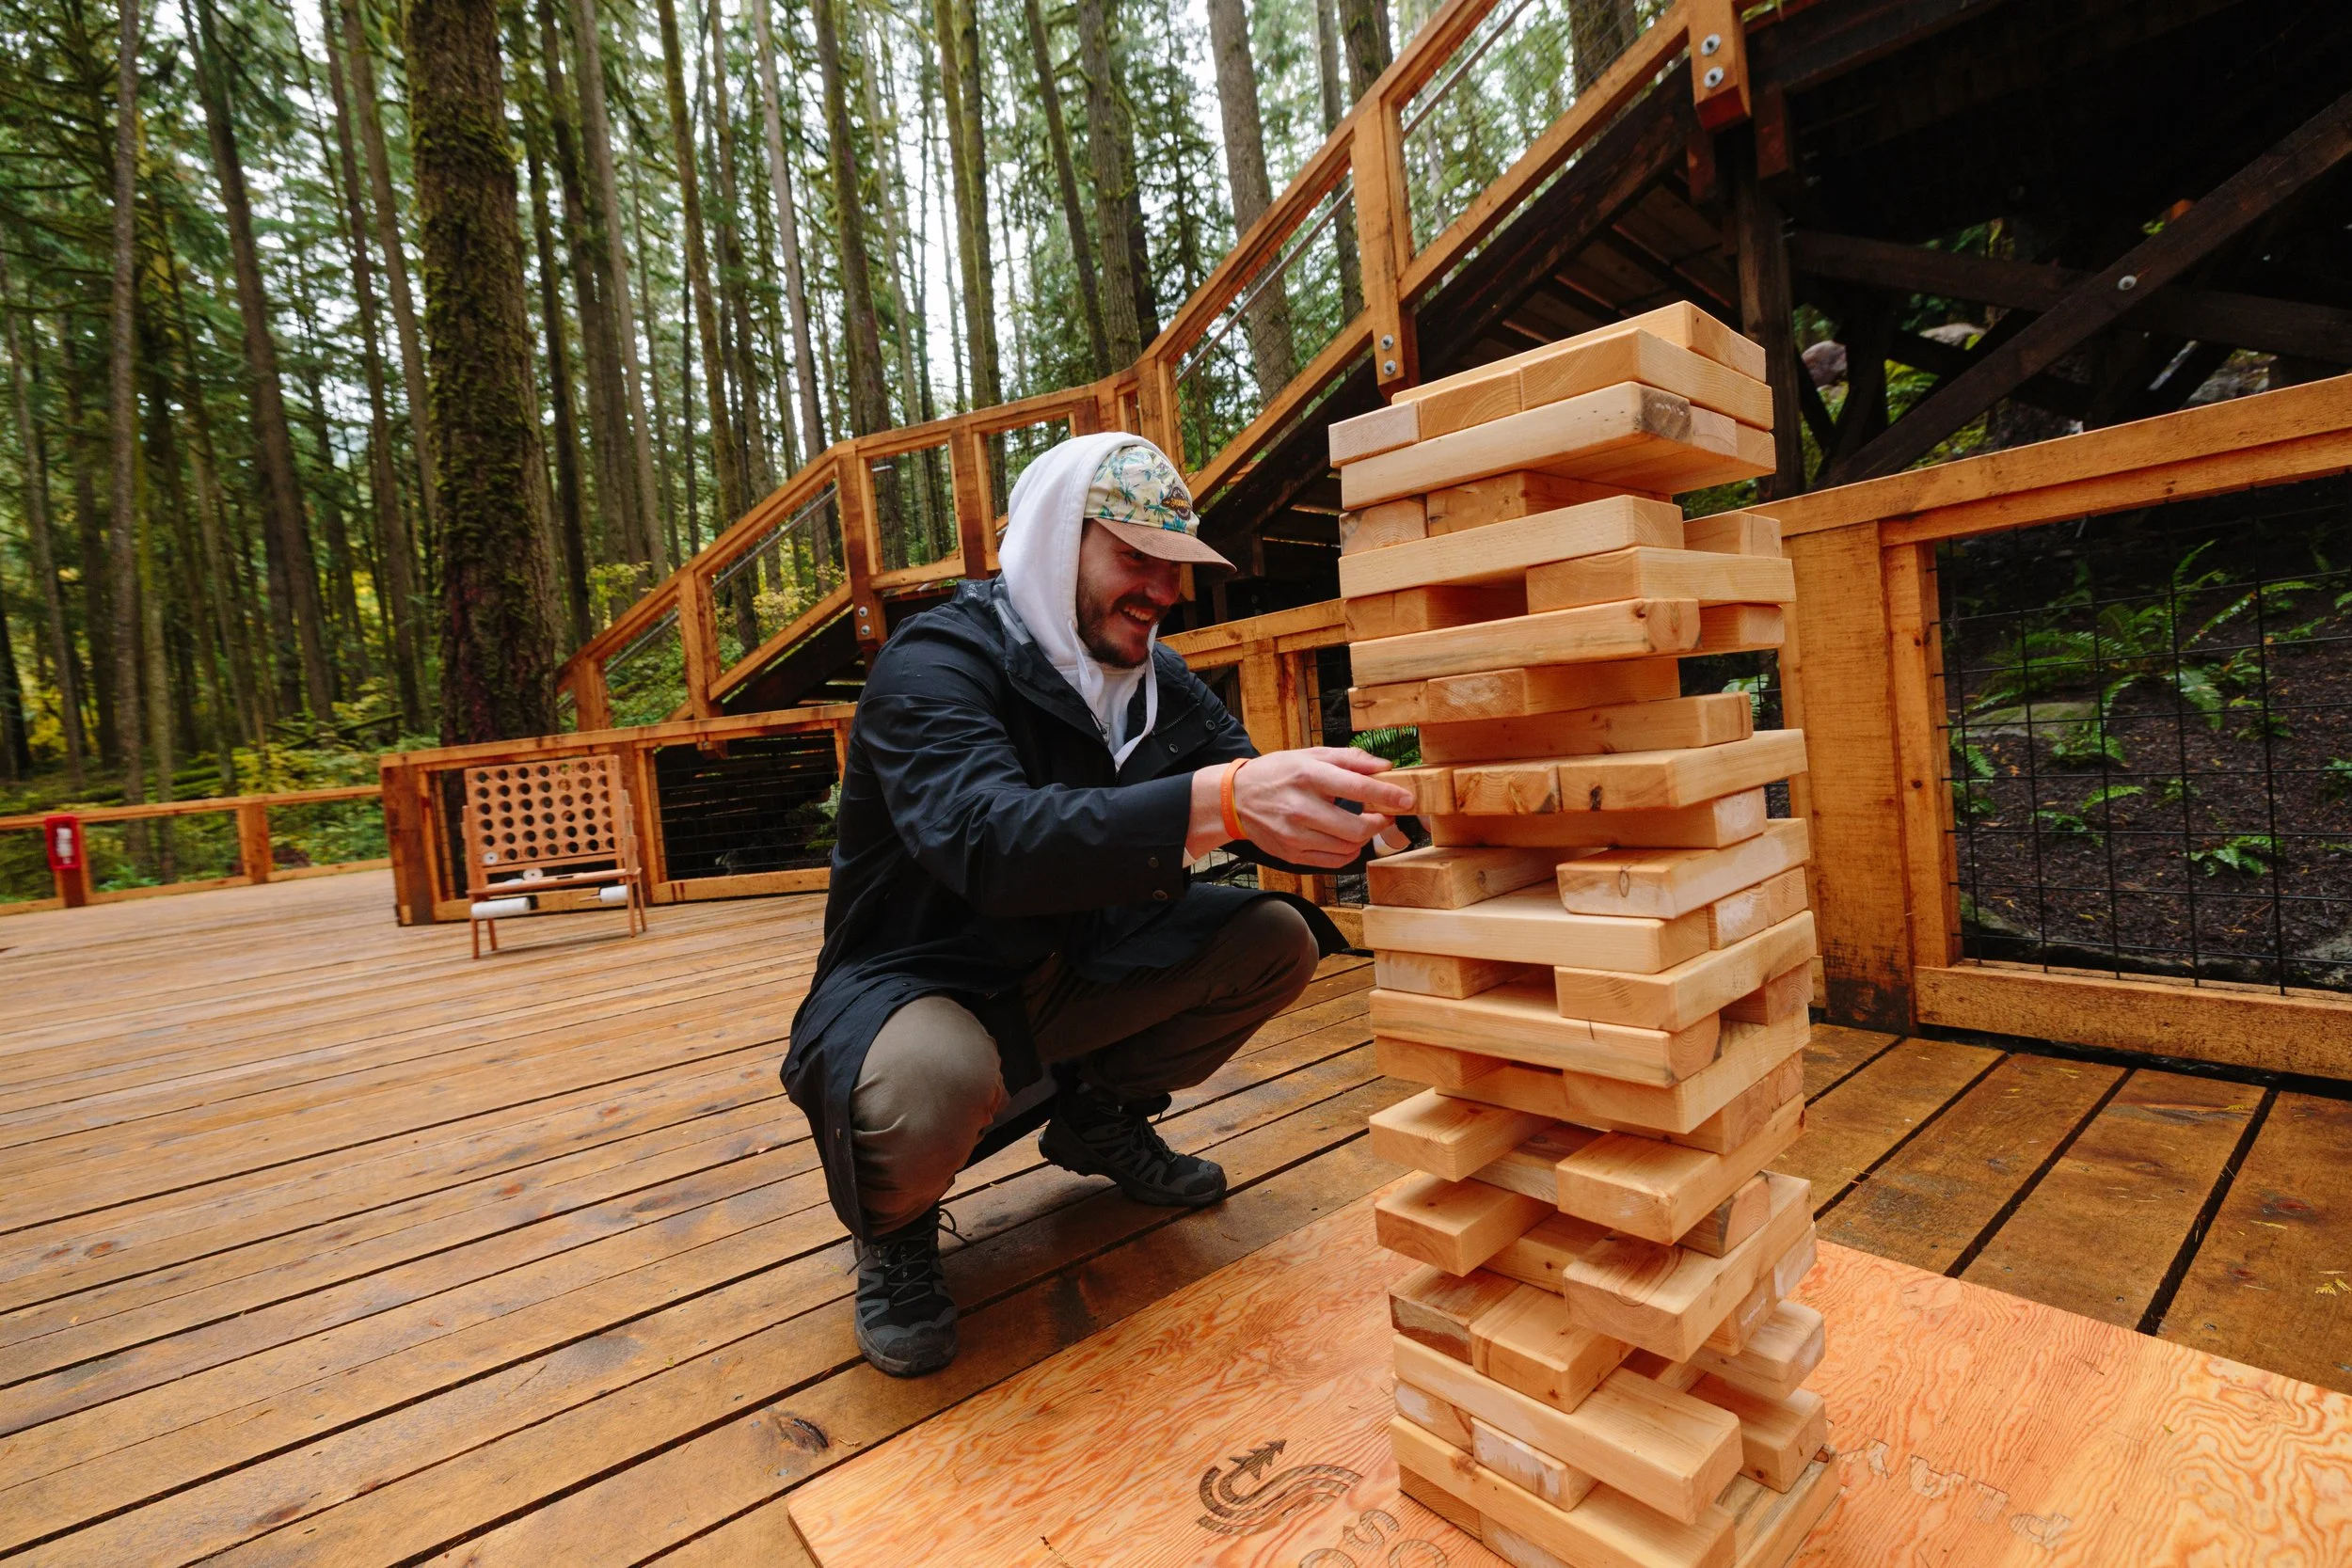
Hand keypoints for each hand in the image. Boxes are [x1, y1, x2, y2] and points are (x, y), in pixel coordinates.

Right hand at [1187, 747, 1414, 868]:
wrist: (1235, 799)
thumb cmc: (1277, 773)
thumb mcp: (1310, 755)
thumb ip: (1350, 758)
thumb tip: (1385, 765)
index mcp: (1308, 775)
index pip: (1358, 788)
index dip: (1388, 795)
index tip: (1407, 799)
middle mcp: (1301, 807)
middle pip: (1357, 827)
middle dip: (1379, 822)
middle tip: (1384, 814)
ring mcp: (1295, 835)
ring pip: (1348, 847)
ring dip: (1365, 837)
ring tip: (1363, 824)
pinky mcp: (1292, 854)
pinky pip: (1334, 861)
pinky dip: (1348, 851)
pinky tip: (1345, 838)